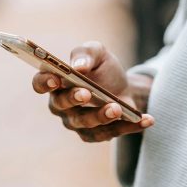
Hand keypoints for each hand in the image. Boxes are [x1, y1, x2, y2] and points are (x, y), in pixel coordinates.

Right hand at [32, 41, 153, 141]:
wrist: (122, 85)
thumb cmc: (102, 68)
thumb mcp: (97, 52)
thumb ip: (86, 53)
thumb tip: (79, 66)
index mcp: (55, 81)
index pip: (40, 83)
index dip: (45, 83)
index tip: (55, 79)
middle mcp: (61, 105)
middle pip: (61, 106)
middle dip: (73, 99)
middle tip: (86, 93)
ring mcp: (77, 122)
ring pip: (85, 124)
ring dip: (101, 116)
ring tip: (117, 108)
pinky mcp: (96, 134)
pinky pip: (112, 133)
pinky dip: (130, 126)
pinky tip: (146, 119)